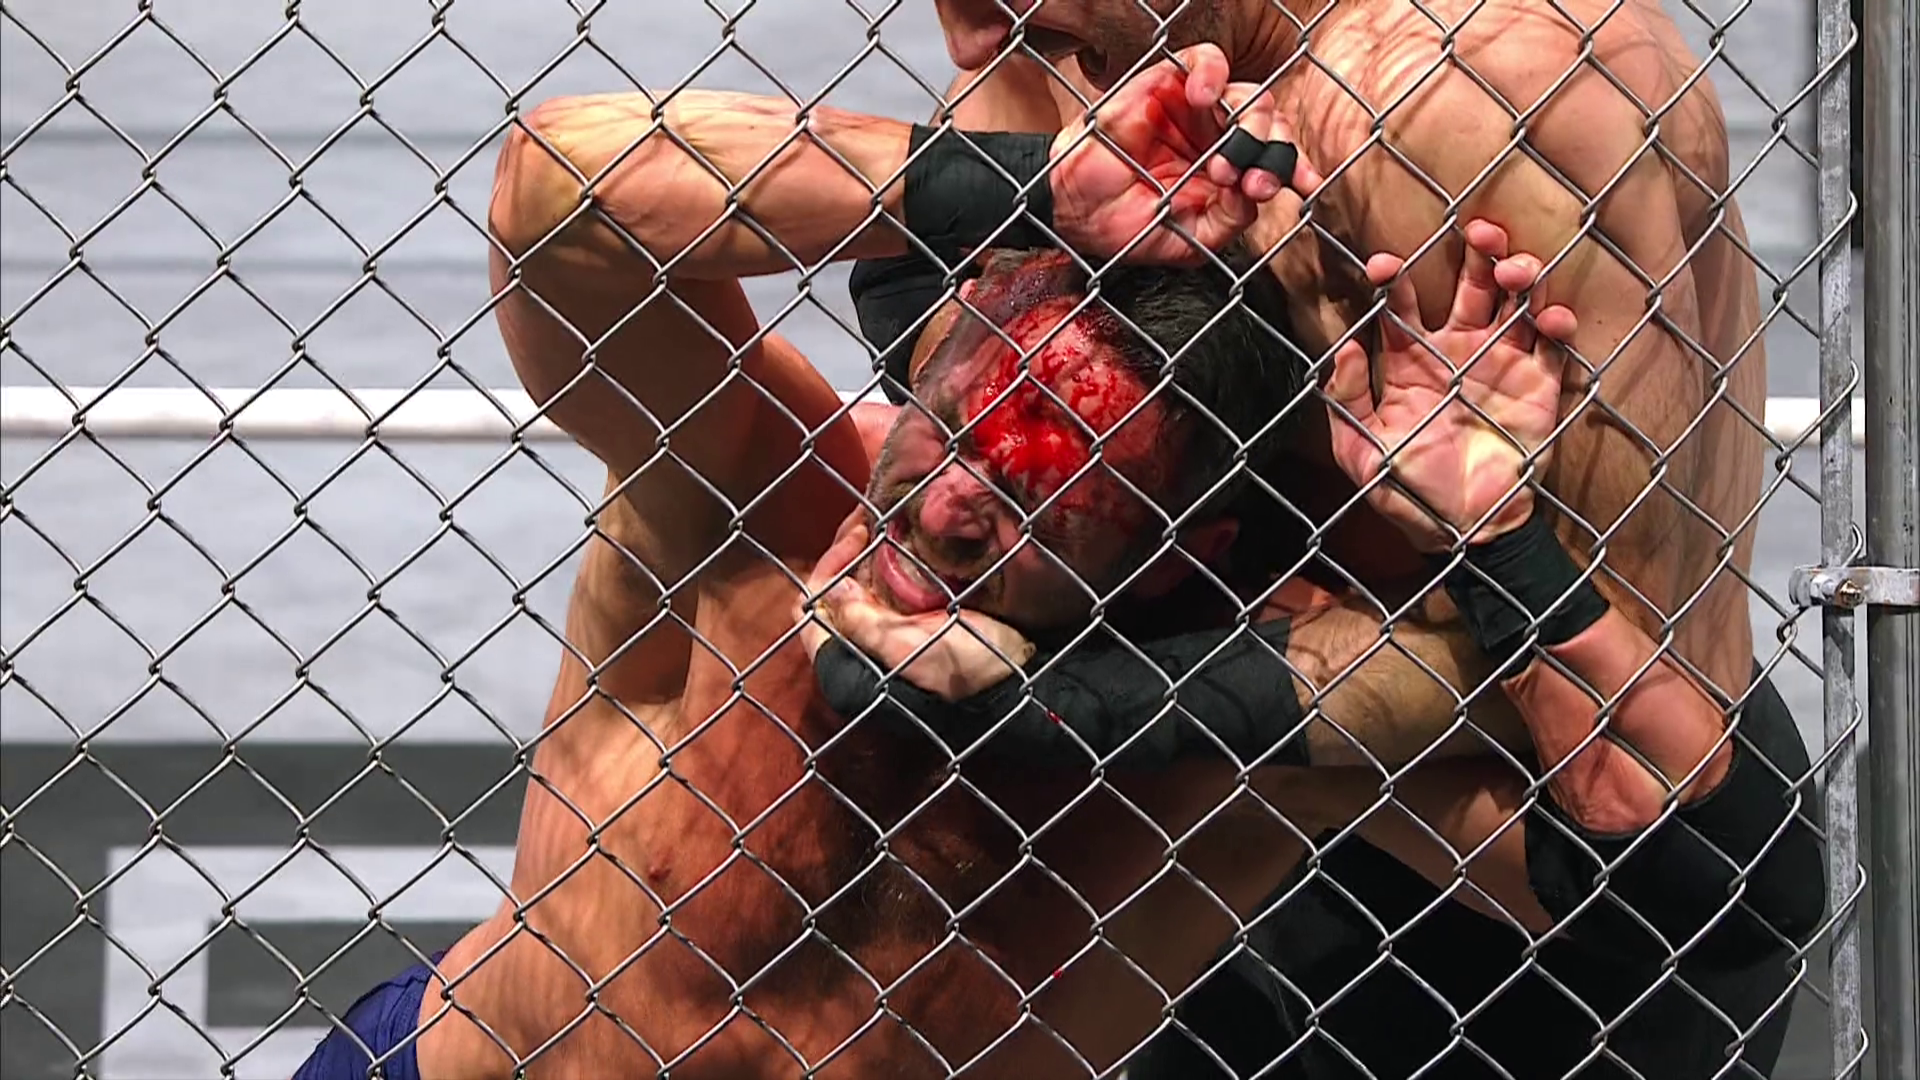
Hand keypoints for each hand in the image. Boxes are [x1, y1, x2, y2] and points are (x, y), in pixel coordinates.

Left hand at [796, 511, 1035, 701]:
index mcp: (845, 662)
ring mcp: (882, 634)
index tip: (860, 536)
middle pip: (834, 590)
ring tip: (886, 519)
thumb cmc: (963, 672)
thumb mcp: (911, 648)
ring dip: (867, 553)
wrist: (1012, 686)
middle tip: (872, 516)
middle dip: (848, 551)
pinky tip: (905, 539)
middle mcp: (856, 647)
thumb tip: (830, 587)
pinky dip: (889, 562)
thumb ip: (866, 624)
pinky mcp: (907, 625)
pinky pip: (885, 587)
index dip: (829, 565)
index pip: (813, 605)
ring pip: (857, 586)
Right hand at [1049, 44, 1322, 265]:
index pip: (1275, 156)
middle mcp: (1218, 136)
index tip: (1306, 186)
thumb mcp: (1190, 240)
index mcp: (1229, 170)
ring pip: (1248, 93)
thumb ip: (1229, 220)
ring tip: (1224, 162)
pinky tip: (1203, 99)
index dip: (1296, 166)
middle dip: (1275, 150)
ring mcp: (1194, 110)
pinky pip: (1205, 60)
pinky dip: (1212, 73)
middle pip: (1270, 122)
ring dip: (1250, 124)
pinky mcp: (1166, 84)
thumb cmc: (1126, 227)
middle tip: (1255, 183)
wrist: (1073, 213)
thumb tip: (1256, 194)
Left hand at [1326, 220, 1579, 550]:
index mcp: (1410, 363)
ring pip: (1516, 302)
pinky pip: (1554, 346)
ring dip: (1520, 274)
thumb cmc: (1408, 492)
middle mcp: (1458, 352)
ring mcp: (1502, 364)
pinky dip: (1557, 323)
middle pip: (1470, 285)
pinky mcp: (1540, 386)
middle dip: (1476, 252)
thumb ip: (1347, 403)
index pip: (1400, 308)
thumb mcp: (1362, 453)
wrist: (1466, 532)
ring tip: (1514, 267)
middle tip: (1477, 230)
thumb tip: (1344, 349)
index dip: (1393, 280)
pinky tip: (1551, 317)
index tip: (1383, 265)